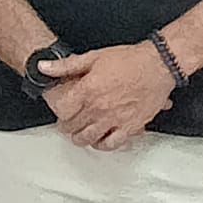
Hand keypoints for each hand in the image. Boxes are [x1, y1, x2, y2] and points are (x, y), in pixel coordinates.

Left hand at [38, 42, 173, 150]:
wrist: (158, 65)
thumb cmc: (129, 59)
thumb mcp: (94, 57)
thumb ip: (67, 66)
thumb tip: (44, 68)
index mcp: (88, 90)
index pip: (63, 111)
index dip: (60, 113)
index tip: (63, 111)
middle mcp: (99, 108)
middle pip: (73, 127)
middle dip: (68, 125)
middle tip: (70, 122)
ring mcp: (114, 119)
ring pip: (88, 138)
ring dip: (81, 137)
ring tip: (82, 132)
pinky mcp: (130, 126)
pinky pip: (112, 144)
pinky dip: (103, 144)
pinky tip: (100, 139)